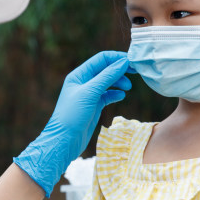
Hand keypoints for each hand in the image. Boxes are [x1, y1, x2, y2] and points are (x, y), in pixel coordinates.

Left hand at [13, 51, 131, 195]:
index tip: (132, 62)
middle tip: (135, 73)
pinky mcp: (93, 106)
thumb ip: (107, 76)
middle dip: (120, 70)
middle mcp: (84, 82)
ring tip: (128, 88)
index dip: (117, 58)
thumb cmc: (73, 115)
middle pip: (106, 69)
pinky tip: (121, 96)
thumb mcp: (90, 93)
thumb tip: (123, 62)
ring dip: (119, 82)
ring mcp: (89, 95)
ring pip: (108, 82)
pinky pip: (107, 96)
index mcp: (79, 75)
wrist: (64, 140)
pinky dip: (115, 94)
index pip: (101, 59)